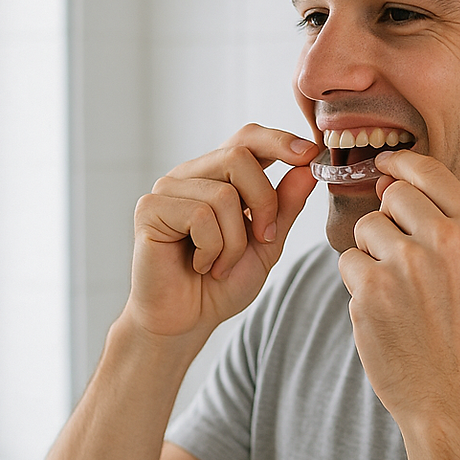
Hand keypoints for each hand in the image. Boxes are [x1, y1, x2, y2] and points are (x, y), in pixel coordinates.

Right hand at [124, 124, 318, 340]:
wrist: (188, 321)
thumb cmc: (221, 284)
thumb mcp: (267, 243)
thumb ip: (285, 207)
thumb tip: (307, 168)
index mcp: (219, 176)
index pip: (247, 138)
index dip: (279, 140)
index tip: (310, 153)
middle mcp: (191, 174)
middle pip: (239, 156)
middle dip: (264, 202)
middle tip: (263, 238)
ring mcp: (167, 189)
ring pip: (223, 194)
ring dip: (235, 240)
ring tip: (222, 264)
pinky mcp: (150, 209)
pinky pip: (199, 216)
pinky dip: (212, 249)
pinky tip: (202, 266)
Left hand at [337, 149, 459, 423]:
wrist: (450, 394)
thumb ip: (444, 220)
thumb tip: (388, 178)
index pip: (429, 171)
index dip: (400, 164)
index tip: (384, 166)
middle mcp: (448, 241)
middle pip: (393, 195)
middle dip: (387, 219)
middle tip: (401, 260)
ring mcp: (409, 264)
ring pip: (366, 227)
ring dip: (371, 253)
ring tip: (396, 291)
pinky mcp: (373, 290)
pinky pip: (348, 261)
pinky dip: (357, 283)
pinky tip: (382, 310)